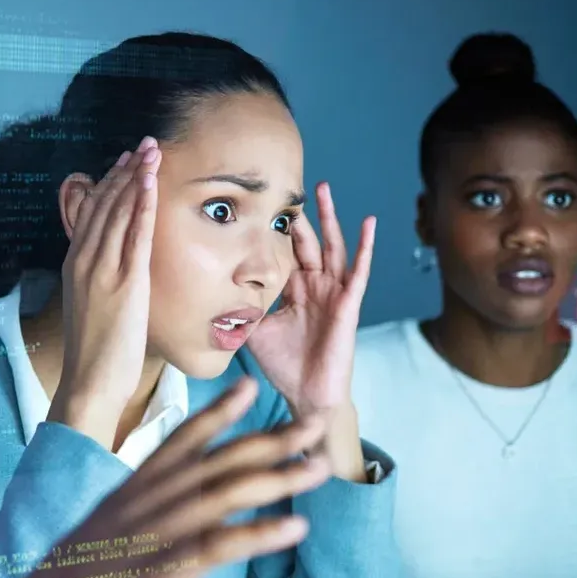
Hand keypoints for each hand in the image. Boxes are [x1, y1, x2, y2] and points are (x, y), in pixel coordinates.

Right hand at [0, 378, 331, 577]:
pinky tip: (296, 528)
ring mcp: (146, 539)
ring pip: (222, 495)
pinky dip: (259, 535)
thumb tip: (145, 528)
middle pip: (214, 462)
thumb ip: (123, 530)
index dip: (216, 415)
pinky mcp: (152, 577)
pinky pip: (215, 548)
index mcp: (123, 499)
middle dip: (269, 439)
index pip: (176, 445)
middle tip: (316, 421)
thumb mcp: (91, 549)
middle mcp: (138, 507)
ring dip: (277, 478)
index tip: (250, 388)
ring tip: (320, 466)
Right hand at [50, 138, 160, 448]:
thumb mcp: (92, 309)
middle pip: (104, 205)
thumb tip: (116, 273)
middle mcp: (85, 261)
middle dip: (124, 171)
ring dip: (135, 177)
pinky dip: (142, 204)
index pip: (93, 214)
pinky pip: (135, 234)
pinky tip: (151, 182)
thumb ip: (102, 284)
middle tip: (142, 145)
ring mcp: (102, 270)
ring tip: (150, 151)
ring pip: (118, 212)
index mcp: (75, 266)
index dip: (110, 185)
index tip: (126, 163)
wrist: (89, 383)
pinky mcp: (124, 282)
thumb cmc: (96, 355)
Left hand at [246, 182, 374, 414]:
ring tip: (324, 189)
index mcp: (291, 290)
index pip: (283, 252)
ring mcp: (332, 292)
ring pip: (332, 246)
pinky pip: (358, 271)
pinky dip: (365, 247)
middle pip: (306, 241)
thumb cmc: (284, 366)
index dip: (273, 229)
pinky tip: (369, 223)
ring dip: (329, 218)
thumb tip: (207, 292)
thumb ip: (238, 307)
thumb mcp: (253, 330)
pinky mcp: (348, 303)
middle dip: (300, 213)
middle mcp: (313, 286)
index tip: (258, 201)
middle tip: (290, 182)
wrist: (307, 395)